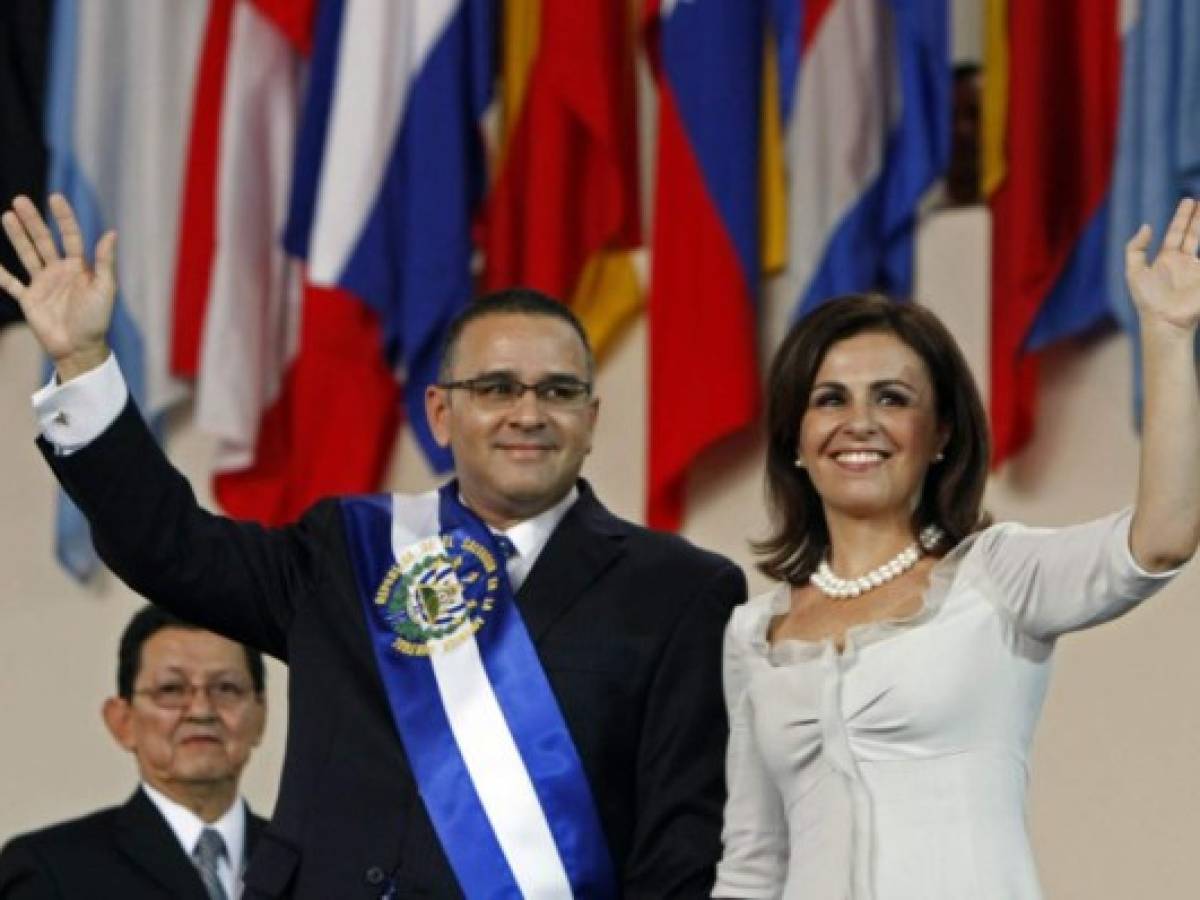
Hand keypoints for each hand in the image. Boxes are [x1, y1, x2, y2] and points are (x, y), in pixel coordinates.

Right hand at [0, 194, 115, 379]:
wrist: (80, 348)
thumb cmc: (97, 320)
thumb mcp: (105, 289)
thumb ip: (106, 262)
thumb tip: (112, 232)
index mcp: (80, 267)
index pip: (70, 236)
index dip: (64, 218)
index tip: (55, 198)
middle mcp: (60, 272)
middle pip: (43, 240)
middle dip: (32, 221)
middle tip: (19, 199)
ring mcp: (42, 284)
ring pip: (27, 254)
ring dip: (17, 236)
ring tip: (6, 215)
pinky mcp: (29, 299)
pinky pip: (10, 283)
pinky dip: (0, 273)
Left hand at [1126, 197, 1199, 334]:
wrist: (1164, 321)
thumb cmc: (1148, 300)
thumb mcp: (1134, 273)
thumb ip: (1135, 249)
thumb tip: (1147, 226)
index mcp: (1168, 258)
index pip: (1177, 232)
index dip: (1183, 216)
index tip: (1190, 201)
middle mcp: (1184, 261)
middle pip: (1194, 234)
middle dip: (1198, 217)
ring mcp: (1197, 270)